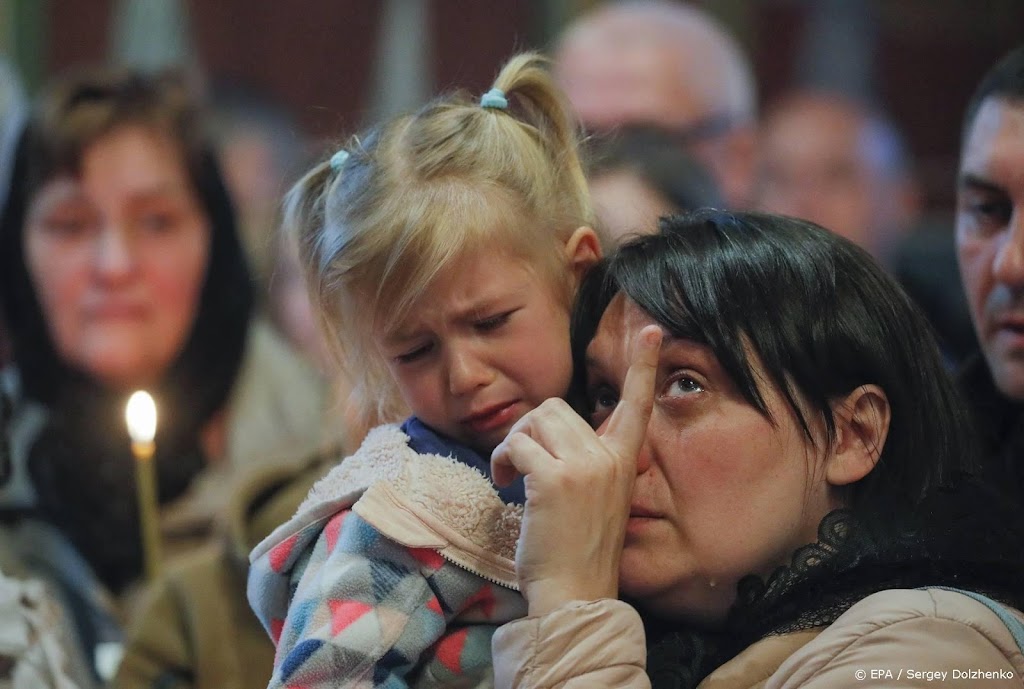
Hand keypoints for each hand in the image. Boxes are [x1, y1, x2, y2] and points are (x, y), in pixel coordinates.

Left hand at [490, 325, 660, 614]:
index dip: (643, 366)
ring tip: (510, 475)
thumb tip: (554, 436)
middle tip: (519, 463)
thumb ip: (588, 464)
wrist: (575, 597)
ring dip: (512, 443)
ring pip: (535, 419)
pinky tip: (503, 484)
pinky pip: (516, 444)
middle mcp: (609, 458)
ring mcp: (583, 467)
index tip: (652, 330)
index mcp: (623, 462)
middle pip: (557, 407)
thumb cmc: (578, 553)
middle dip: (529, 430)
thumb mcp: (597, 501)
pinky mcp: (554, 478)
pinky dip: (501, 460)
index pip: (637, 405)